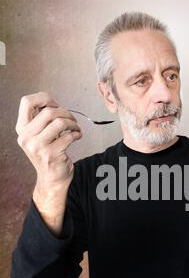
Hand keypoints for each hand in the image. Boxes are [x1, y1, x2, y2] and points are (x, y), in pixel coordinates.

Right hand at [16, 91, 82, 234]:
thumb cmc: (48, 154)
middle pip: (48, 111)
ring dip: (73, 123)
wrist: (52, 179)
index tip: (55, 104)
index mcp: (21, 129)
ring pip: (60, 122)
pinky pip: (69, 136)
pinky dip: (77, 134)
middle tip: (72, 120)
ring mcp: (38, 147)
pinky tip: (77, 136)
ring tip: (76, 128)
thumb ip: (40, 119)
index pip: (26, 102)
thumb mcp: (38, 136)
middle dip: (65, 113)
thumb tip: (51, 101)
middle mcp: (26, 137)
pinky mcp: (51, 154)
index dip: (44, 98)